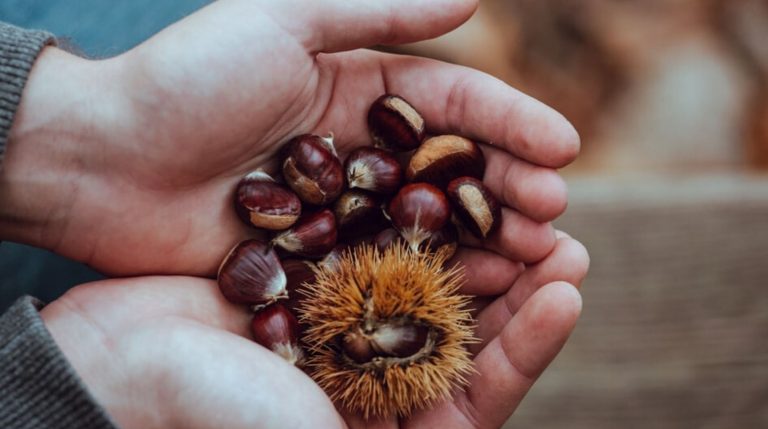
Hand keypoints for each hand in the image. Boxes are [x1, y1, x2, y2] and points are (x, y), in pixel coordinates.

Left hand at [1, 0, 578, 275]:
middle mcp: (358, 150)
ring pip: (427, 224)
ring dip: (483, 240)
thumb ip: (378, 10)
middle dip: (509, 188)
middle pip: (450, 170)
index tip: (564, 151)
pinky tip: (470, 294)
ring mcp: (339, 209)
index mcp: (357, 88)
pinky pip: (381, 266)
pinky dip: (427, 278)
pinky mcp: (312, 259)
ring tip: (534, 256)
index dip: (510, 122)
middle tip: (556, 216)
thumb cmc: (187, 82)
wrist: (100, 160)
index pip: (452, 103)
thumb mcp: (284, 19)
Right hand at [41, 234, 587, 428]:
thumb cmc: (207, 412)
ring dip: (479, 253)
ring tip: (526, 210)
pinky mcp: (317, 282)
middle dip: (518, 291)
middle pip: (466, 338)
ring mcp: (346, 329)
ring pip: (434, 291)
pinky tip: (446, 191)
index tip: (564, 294)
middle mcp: (372, 381)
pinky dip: (417, 227)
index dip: (527, 349)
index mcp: (382, 428)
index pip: (476, 397)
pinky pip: (383, 253)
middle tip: (564, 243)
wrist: (114, 362)